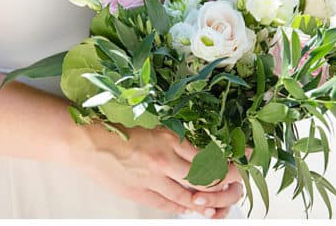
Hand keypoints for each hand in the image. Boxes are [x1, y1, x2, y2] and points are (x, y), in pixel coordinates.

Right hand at [72, 123, 243, 217]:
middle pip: (203, 177)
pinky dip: (181, 208)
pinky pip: (166, 204)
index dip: (230, 161)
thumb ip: (180, 139)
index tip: (246, 161)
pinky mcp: (138, 193)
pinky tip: (192, 209)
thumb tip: (204, 149)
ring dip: (205, 201)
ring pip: (187, 195)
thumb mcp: (158, 126)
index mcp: (171, 137)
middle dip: (224, 183)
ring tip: (219, 204)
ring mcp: (151, 179)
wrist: (89, 142)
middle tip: (238, 186)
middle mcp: (164, 159)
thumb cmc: (123, 129)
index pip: (209, 153)